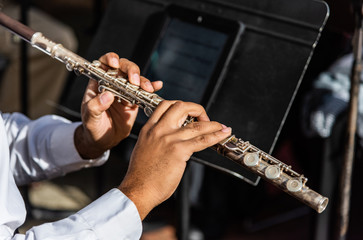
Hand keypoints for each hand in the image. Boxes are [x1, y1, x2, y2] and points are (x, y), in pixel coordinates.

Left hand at [74, 53, 162, 158]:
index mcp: (99, 83)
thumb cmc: (93, 127)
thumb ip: (95, 106)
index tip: (114, 64)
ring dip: (142, 80)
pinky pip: (144, 91)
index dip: (110, 59)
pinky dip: (152, 87)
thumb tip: (107, 96)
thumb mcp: (90, 118)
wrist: (104, 140)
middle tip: (134, 80)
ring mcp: (125, 91)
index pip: (103, 64)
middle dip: (130, 70)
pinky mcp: (135, 100)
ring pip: (135, 78)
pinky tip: (157, 86)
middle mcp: (113, 83)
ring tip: (147, 88)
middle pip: (123, 67)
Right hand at [118, 100, 231, 219]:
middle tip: (204, 118)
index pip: (165, 105)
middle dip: (196, 109)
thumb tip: (171, 140)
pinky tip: (222, 135)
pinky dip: (215, 136)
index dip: (181, 105)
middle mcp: (158, 130)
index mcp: (148, 129)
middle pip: (181, 107)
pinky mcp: (179, 151)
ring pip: (197, 125)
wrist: (138, 189)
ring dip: (213, 125)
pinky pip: (202, 140)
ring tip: (222, 127)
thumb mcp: (144, 149)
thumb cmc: (141, 175)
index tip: (189, 113)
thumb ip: (156, 140)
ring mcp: (169, 139)